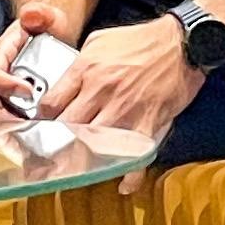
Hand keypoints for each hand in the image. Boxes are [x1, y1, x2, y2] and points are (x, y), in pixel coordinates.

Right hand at [0, 0, 69, 134]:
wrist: (52, 39)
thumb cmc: (47, 29)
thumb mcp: (47, 16)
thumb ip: (40, 14)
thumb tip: (31, 15)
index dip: (5, 86)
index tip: (28, 91)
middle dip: (6, 121)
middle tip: (31, 128)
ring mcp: (4, 98)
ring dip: (12, 136)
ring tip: (35, 141)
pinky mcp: (15, 112)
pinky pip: (9, 133)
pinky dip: (20, 142)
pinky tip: (39, 146)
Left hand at [30, 12, 198, 195]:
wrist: (182, 42)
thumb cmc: (142, 40)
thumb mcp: (99, 41)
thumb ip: (78, 63)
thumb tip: (62, 82)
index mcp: (86, 69)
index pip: (51, 104)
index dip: (42, 121)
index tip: (43, 129)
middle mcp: (101, 90)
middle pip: (66, 128)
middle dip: (54, 144)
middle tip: (50, 157)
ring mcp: (124, 109)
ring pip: (92, 145)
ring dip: (83, 160)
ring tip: (77, 170)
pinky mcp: (147, 123)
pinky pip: (133, 156)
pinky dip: (128, 174)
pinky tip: (123, 183)